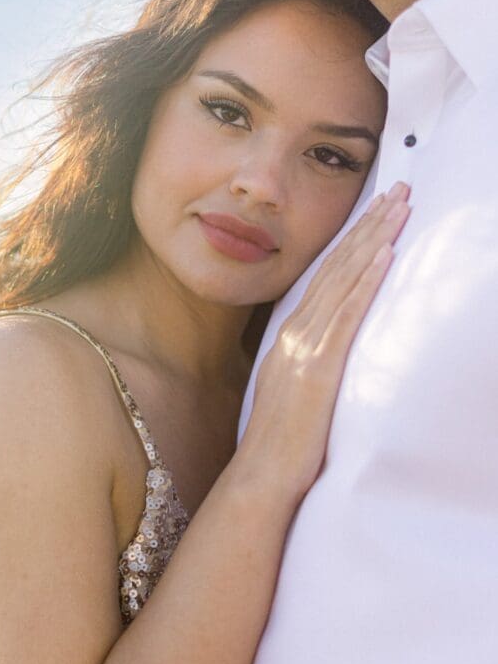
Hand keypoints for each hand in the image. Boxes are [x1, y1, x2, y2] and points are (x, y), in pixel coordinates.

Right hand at [239, 182, 410, 505]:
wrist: (262, 475)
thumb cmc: (281, 444)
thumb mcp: (291, 390)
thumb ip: (307, 361)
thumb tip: (327, 350)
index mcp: (289, 337)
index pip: (326, 276)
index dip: (352, 240)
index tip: (375, 211)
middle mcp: (295, 334)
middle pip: (336, 267)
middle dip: (369, 224)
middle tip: (397, 189)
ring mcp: (305, 347)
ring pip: (343, 280)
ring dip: (373, 239)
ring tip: (400, 206)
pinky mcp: (319, 366)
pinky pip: (345, 314)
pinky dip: (365, 281)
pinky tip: (384, 254)